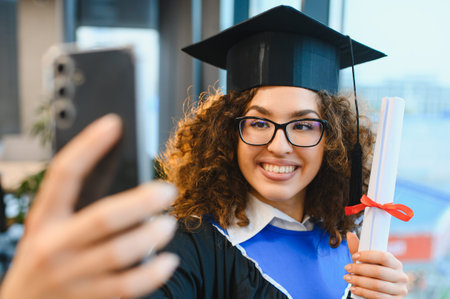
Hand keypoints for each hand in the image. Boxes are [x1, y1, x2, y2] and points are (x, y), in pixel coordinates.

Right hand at [0, 114, 178, 298]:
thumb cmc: (43, 262)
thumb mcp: (48, 230)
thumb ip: (79, 209)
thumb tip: (132, 186)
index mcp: (45, 219)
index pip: (64, 174)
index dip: (88, 145)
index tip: (114, 124)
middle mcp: (53, 246)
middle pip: (102, 217)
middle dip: (141, 201)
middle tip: (167, 191)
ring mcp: (70, 277)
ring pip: (119, 252)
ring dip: (151, 235)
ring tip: (169, 224)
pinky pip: (126, 286)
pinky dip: (152, 273)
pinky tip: (167, 261)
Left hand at [345, 232, 407, 297]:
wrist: (380, 294)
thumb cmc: (371, 274)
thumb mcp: (366, 262)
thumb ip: (358, 250)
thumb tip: (349, 234)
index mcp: (396, 264)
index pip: (384, 256)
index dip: (368, 255)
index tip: (354, 256)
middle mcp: (401, 276)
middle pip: (379, 271)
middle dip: (360, 269)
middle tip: (347, 268)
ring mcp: (400, 290)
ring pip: (377, 285)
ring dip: (359, 281)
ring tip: (347, 278)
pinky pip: (378, 297)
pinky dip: (363, 292)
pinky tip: (354, 288)